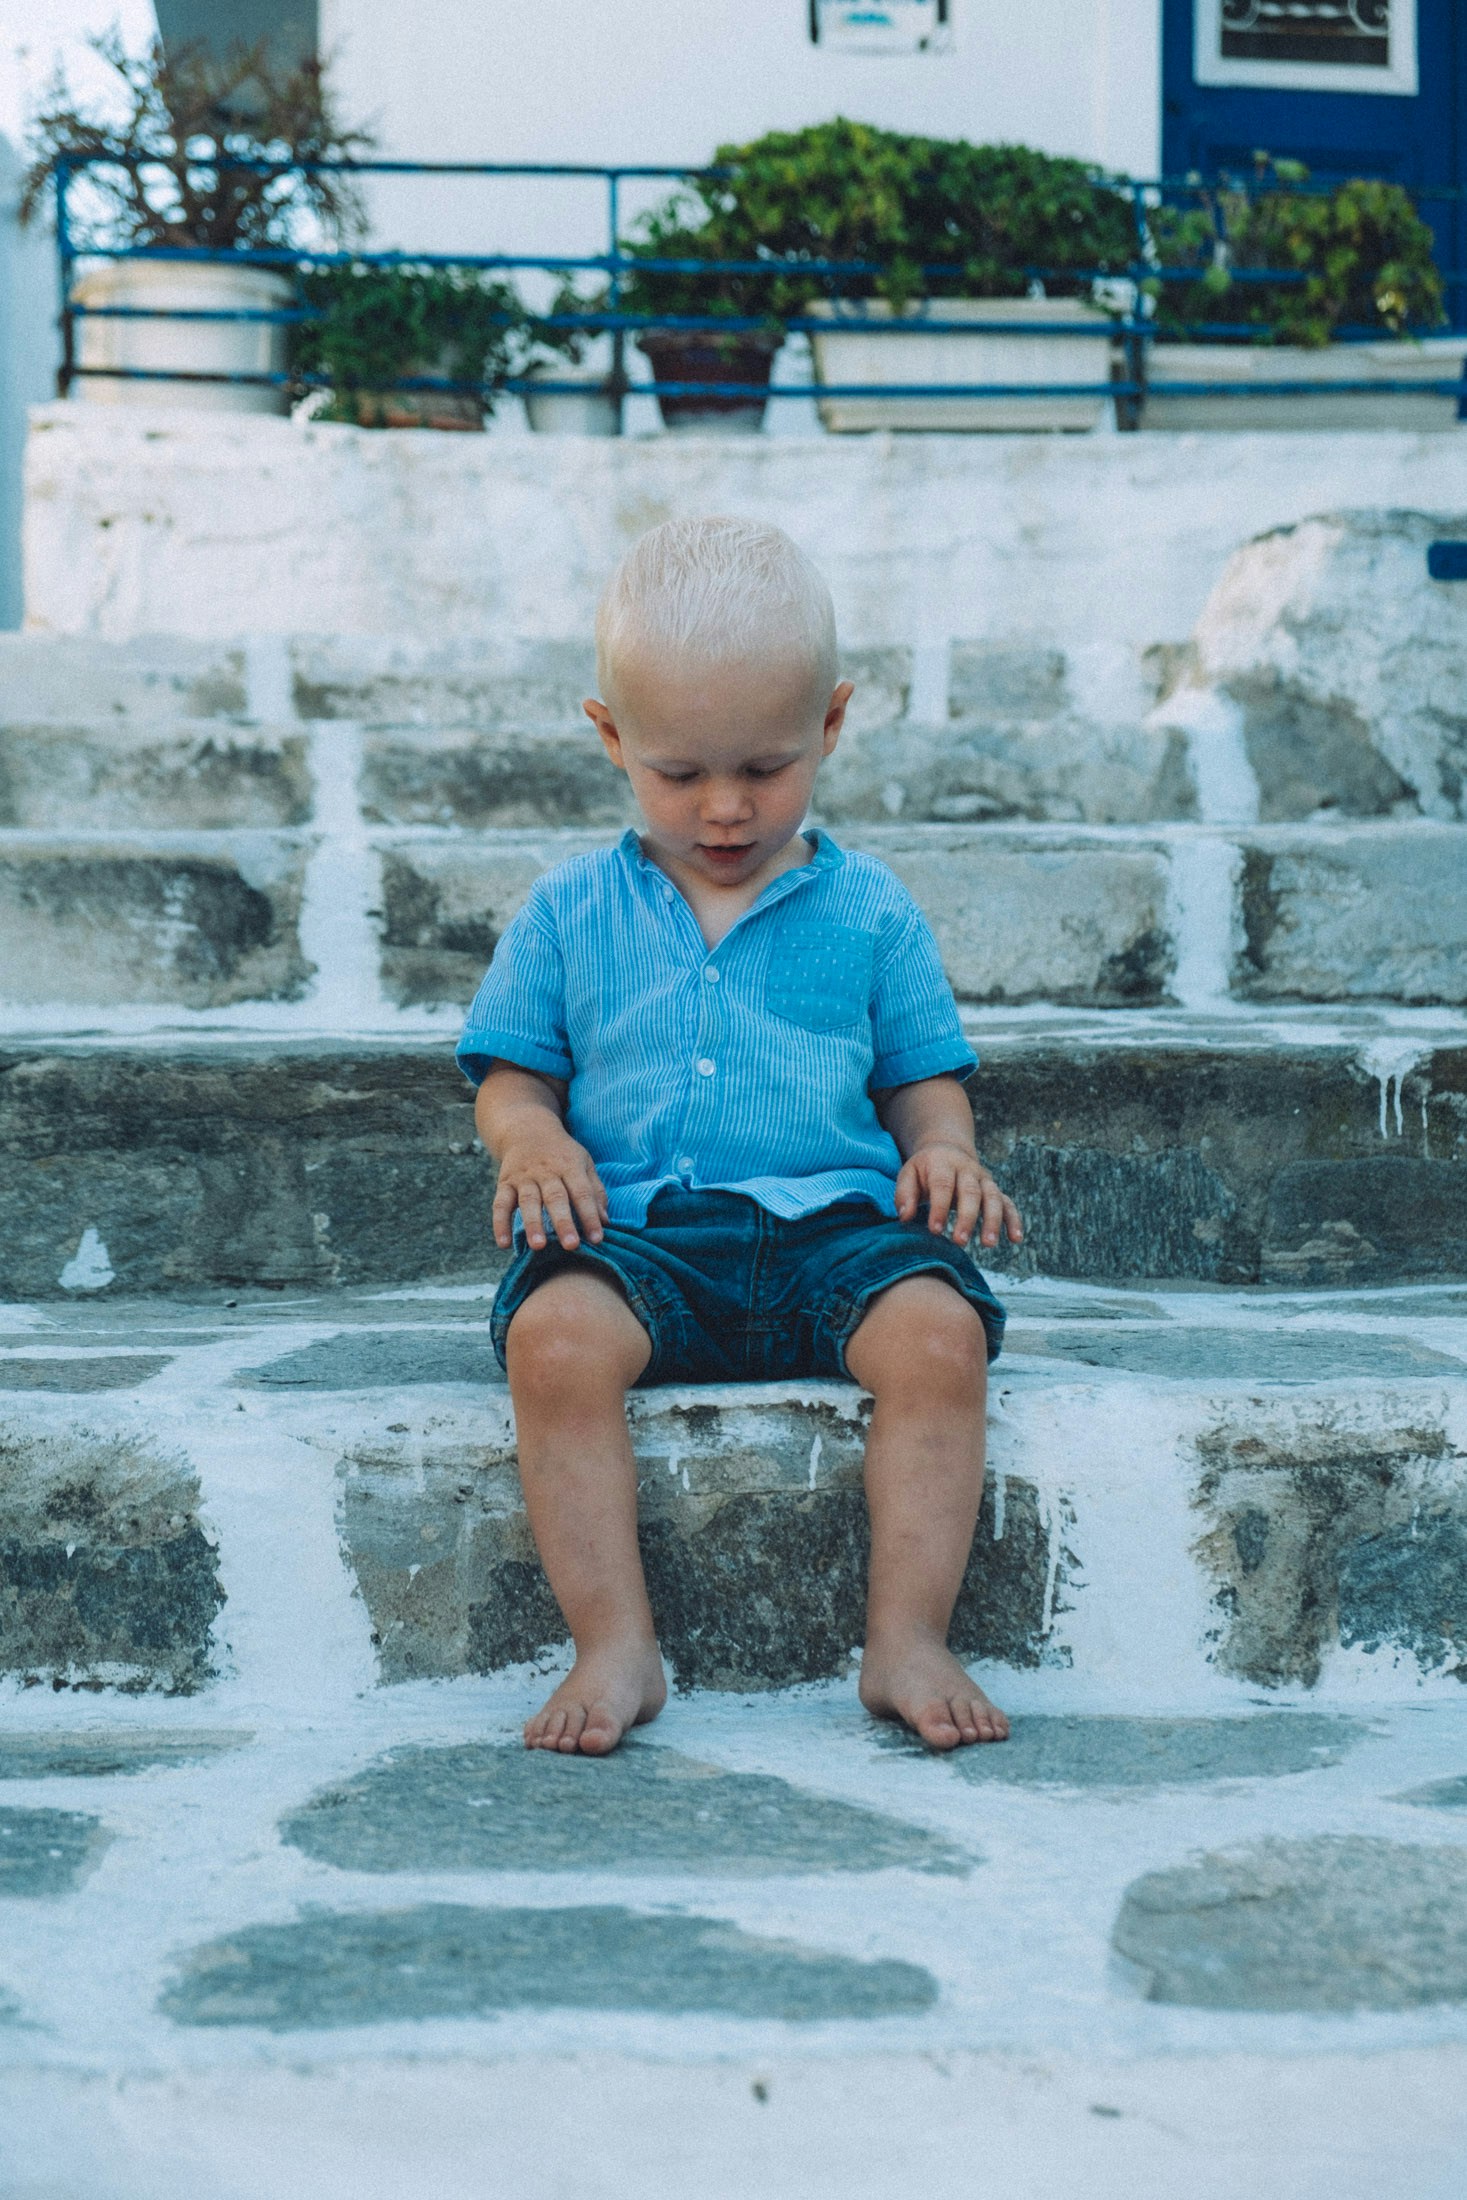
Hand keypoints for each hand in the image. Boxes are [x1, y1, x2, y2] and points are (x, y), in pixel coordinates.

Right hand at [492, 1126, 608, 1252]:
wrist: (526, 1128)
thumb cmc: (562, 1153)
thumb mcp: (584, 1163)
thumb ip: (595, 1191)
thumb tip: (605, 1222)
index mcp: (569, 1166)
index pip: (582, 1192)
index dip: (590, 1216)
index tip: (597, 1239)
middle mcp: (546, 1171)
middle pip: (555, 1197)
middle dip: (563, 1222)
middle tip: (571, 1246)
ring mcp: (524, 1177)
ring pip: (528, 1201)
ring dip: (533, 1224)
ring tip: (538, 1246)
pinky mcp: (504, 1183)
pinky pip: (500, 1204)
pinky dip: (500, 1224)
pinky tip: (504, 1245)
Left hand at [895, 1142, 1023, 1251]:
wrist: (947, 1151)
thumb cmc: (924, 1170)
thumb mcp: (908, 1174)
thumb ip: (904, 1194)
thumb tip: (905, 1217)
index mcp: (943, 1164)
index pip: (943, 1185)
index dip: (939, 1208)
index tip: (935, 1230)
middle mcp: (967, 1170)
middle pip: (971, 1192)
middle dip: (967, 1218)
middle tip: (960, 1241)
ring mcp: (984, 1180)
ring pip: (993, 1198)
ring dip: (993, 1221)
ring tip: (988, 1244)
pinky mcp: (995, 1190)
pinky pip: (1008, 1204)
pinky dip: (1014, 1220)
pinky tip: (1015, 1239)